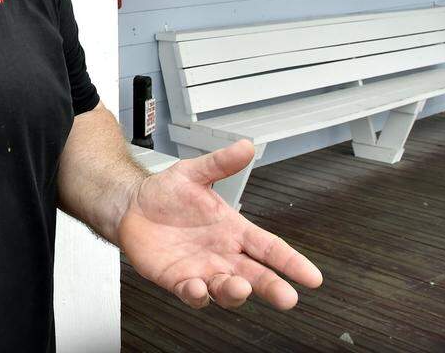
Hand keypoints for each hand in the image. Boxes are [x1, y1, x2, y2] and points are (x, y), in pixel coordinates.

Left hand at [117, 139, 322, 309]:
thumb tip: (246, 146)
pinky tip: (198, 287)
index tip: (312, 277)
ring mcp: (202, 270)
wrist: (132, 205)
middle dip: (273, 288)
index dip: (292, 262)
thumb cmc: (166, 192)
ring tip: (239, 287)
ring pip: (227, 290)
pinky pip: (192, 294)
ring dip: (235, 293)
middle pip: (256, 276)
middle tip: (287, 298)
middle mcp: (223, 255)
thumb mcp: (194, 173)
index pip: (270, 248)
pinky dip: (198, 295)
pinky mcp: (178, 280)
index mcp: (234, 231)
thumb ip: (220, 163)